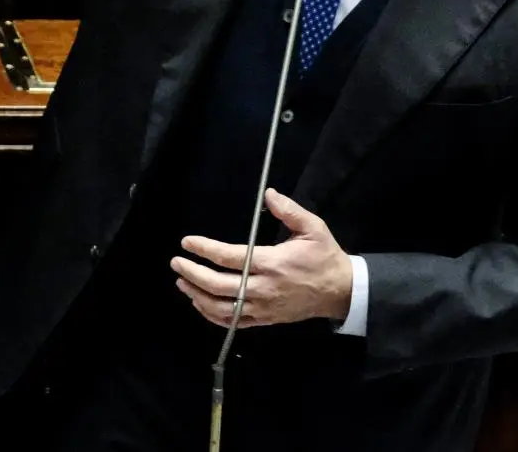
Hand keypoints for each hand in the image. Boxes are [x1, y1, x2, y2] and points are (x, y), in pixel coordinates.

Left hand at [170, 188, 352, 328]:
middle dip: (193, 274)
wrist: (341, 292)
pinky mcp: (264, 320)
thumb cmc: (325, 257)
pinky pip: (233, 323)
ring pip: (221, 309)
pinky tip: (200, 303)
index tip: (187, 242)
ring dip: (197, 296)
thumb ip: (290, 210)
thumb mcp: (314, 228)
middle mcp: (263, 288)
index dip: (205, 249)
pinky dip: (212, 315)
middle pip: (219, 286)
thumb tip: (269, 194)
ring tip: (182, 282)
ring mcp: (263, 308)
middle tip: (176, 262)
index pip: (230, 258)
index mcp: (272, 263)